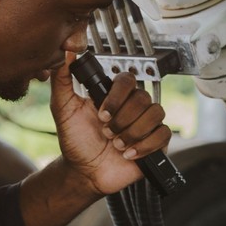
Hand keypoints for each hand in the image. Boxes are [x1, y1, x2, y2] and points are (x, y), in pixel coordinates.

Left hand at [49, 51, 171, 196]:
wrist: (83, 172)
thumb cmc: (75, 141)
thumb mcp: (63, 108)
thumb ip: (62, 79)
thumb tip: (67, 52)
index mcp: (113, 95)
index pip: (127, 80)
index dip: (117, 97)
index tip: (101, 113)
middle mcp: (132, 106)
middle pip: (142, 98)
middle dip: (122, 119)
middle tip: (106, 132)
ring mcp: (145, 123)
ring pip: (155, 113)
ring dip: (133, 132)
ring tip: (116, 144)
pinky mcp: (155, 142)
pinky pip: (163, 134)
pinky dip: (145, 145)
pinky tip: (128, 153)